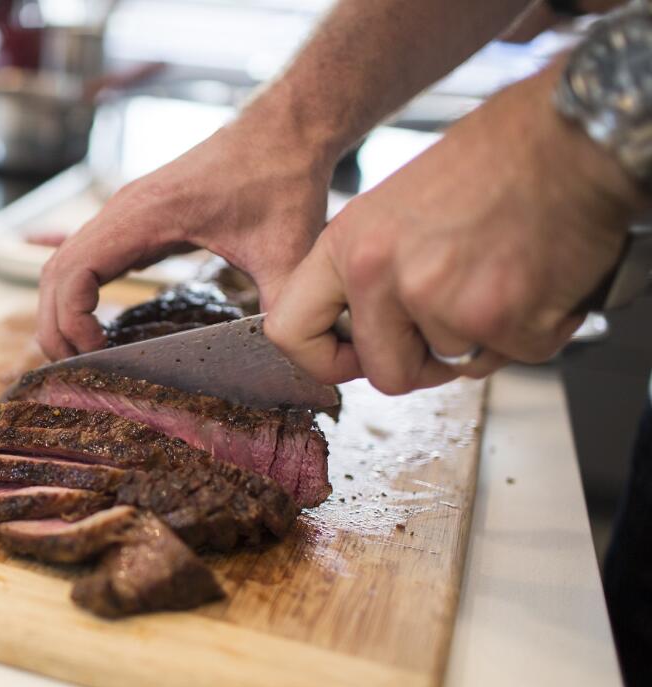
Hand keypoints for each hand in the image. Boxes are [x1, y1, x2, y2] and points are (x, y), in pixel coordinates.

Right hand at [36, 92, 340, 358]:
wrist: (284, 131)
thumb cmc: (281, 179)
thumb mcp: (286, 251)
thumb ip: (280, 304)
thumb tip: (282, 356)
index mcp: (144, 217)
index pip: (73, 271)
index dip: (72, 320)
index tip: (99, 353)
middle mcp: (122, 212)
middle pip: (54, 273)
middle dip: (56, 326)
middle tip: (79, 370)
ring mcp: (123, 214)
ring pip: (63, 265)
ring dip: (61, 311)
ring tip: (83, 355)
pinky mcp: (134, 220)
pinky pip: (86, 258)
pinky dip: (78, 294)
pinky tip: (99, 327)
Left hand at [266, 60, 646, 394]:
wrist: (574, 134)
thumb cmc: (497, 162)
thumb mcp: (397, 208)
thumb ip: (372, 272)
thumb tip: (366, 330)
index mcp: (346, 244)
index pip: (290, 332)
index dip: (325, 361)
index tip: (355, 360)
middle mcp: (380, 273)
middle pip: (384, 373)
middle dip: (423, 364)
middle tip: (455, 327)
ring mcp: (436, 297)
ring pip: (453, 362)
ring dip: (485, 335)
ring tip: (503, 274)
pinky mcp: (494, 315)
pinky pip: (509, 356)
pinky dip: (532, 331)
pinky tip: (536, 279)